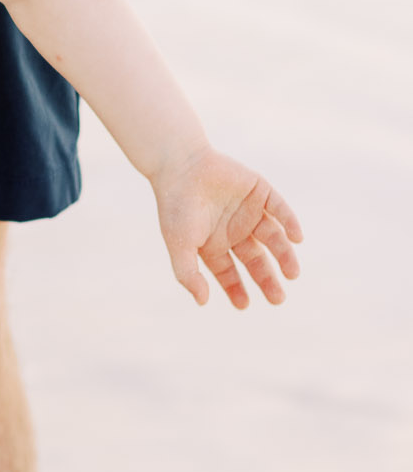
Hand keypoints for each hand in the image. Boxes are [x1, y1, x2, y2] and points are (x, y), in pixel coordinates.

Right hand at [152, 148, 303, 309]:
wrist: (181, 165)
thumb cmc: (176, 206)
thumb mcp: (180, 245)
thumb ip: (188, 274)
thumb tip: (203, 301)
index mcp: (213, 244)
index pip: (229, 272)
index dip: (237, 289)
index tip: (245, 305)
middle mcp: (233, 230)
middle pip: (256, 260)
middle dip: (267, 279)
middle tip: (278, 299)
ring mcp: (248, 211)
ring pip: (273, 238)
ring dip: (284, 255)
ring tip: (292, 273)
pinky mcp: (260, 191)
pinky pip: (280, 210)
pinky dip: (290, 223)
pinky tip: (296, 239)